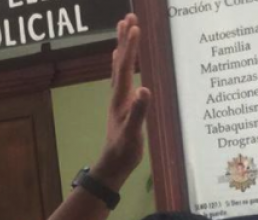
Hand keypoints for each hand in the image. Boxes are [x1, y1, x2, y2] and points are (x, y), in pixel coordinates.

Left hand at [92, 14, 151, 189]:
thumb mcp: (133, 133)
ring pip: (119, 66)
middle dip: (124, 39)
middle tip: (128, 16)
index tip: (135, 26)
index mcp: (121, 98)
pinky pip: (121, 77)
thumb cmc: (124, 151)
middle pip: (119, 61)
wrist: (113, 165)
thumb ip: (139, 112)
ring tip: (124, 27)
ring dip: (122, 46)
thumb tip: (144, 90)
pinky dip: (121, 63)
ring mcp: (118, 98)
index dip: (130, 47)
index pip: (124, 67)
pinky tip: (119, 58)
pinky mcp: (122, 104)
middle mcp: (117, 94)